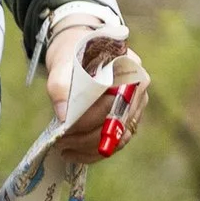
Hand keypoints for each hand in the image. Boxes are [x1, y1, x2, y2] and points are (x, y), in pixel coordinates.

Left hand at [44, 7, 149, 159]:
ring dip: (91, 149)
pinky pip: (115, 140)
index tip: (64, 130)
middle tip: (61, 144)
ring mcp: (136, 105)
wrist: (79, 48)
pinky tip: (75, 152)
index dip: (88, 120)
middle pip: (117, 124)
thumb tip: (64, 115)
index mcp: (129, 69)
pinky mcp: (128, 118)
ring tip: (65, 150)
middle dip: (87, 138)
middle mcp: (138, 88)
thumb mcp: (62, 61)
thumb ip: (61, 85)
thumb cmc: (73, 51)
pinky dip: (96, 150)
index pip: (113, 104)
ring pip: (118, 137)